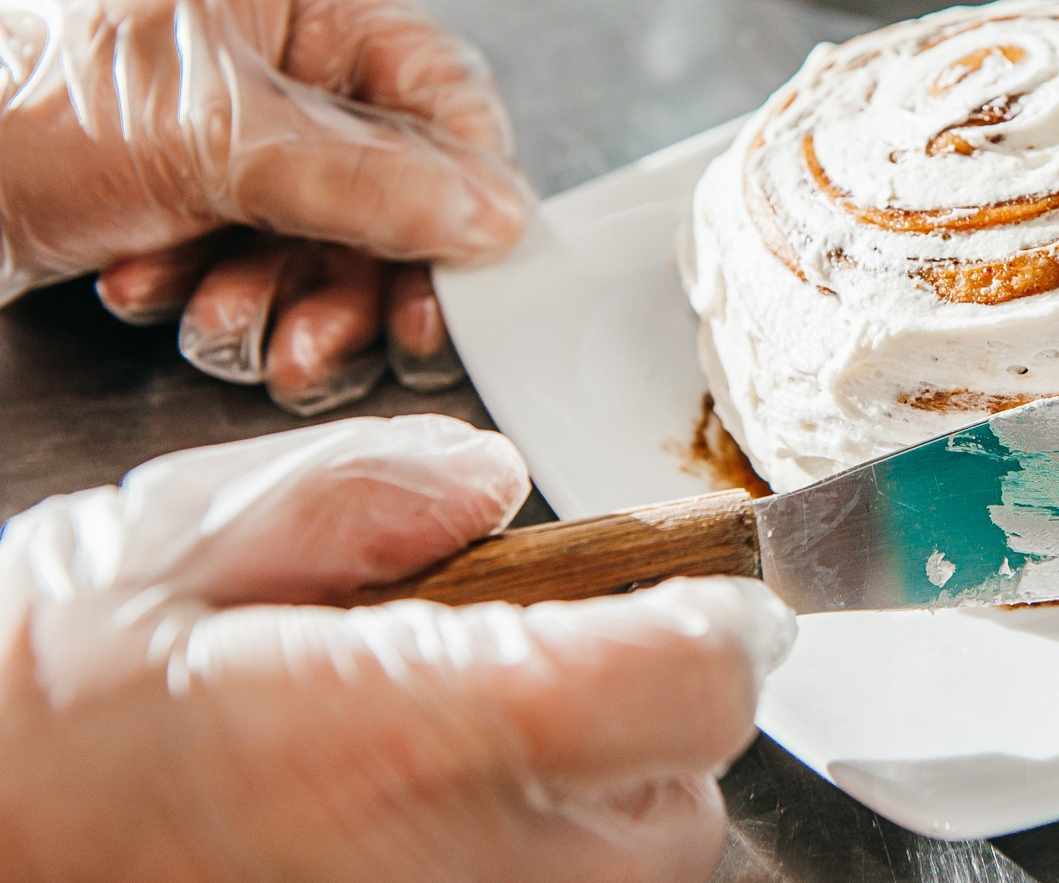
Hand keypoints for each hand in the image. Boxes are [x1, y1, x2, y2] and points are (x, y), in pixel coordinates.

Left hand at [0, 0, 533, 412]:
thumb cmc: (26, 111)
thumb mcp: (213, 140)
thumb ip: (366, 182)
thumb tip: (490, 215)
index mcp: (311, 1)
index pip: (446, 99)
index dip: (464, 197)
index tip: (461, 275)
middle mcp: (298, 71)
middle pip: (404, 197)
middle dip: (360, 278)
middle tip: (335, 336)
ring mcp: (258, 147)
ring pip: (343, 256)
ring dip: (290, 308)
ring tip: (227, 319)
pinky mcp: (218, 214)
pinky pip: (279, 284)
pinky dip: (230, 309)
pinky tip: (163, 293)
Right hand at [0, 415, 794, 882]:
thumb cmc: (34, 715)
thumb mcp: (175, 542)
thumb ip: (365, 493)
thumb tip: (495, 481)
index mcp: (398, 735)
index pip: (685, 687)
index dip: (725, 620)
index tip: (712, 585)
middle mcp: (446, 871)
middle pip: (686, 802)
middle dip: (659, 716)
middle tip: (556, 657)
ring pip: (633, 877)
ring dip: (606, 803)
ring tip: (476, 745)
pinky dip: (544, 857)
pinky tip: (440, 816)